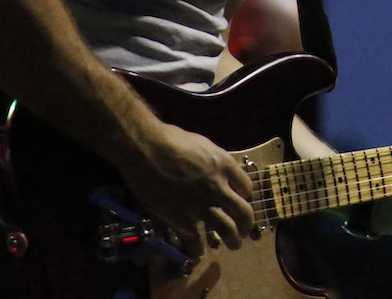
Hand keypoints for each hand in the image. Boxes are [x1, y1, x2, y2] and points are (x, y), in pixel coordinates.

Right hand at [115, 122, 255, 256]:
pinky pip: (195, 239)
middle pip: (244, 213)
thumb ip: (216, 162)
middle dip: (246, 225)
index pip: (247, 187)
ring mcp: (201, 205)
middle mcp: (218, 188)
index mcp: (225, 165)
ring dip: (233, 240)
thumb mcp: (203, 145)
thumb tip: (221, 172)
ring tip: (233, 244)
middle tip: (244, 230)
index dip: (244, 195)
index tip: (240, 200)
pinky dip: (197, 247)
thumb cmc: (171, 140)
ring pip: (226, 230)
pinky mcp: (182, 219)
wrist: (144, 150)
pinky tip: (198, 250)